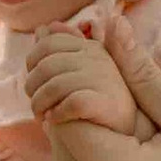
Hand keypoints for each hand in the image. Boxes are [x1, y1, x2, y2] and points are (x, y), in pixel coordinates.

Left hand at [22, 33, 146, 138]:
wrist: (128, 131)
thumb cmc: (100, 102)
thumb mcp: (79, 71)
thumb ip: (61, 49)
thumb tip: (42, 29)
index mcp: (90, 48)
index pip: (49, 43)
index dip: (33, 62)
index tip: (34, 83)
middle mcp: (99, 59)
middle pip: (46, 65)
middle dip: (33, 87)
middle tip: (37, 106)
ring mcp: (105, 79)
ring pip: (55, 85)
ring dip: (40, 104)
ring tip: (42, 116)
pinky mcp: (108, 103)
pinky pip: (72, 103)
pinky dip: (58, 114)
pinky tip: (55, 121)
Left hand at [33, 20, 160, 160]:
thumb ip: (147, 78)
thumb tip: (110, 28)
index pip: (61, 102)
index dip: (72, 63)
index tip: (95, 35)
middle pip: (52, 120)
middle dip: (67, 75)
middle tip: (97, 42)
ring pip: (62, 140)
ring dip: (76, 99)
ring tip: (111, 67)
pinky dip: (88, 128)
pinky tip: (120, 106)